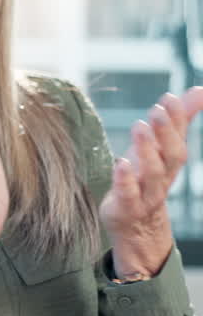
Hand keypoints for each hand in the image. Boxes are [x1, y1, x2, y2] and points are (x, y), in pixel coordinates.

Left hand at [101, 87, 202, 278]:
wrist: (136, 225)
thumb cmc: (145, 177)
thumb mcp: (159, 148)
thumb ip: (179, 120)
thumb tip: (200, 90)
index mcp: (169, 161)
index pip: (178, 139)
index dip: (177, 119)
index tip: (170, 98)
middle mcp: (162, 177)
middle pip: (170, 156)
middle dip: (166, 132)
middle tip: (157, 110)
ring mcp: (145, 193)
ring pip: (152, 174)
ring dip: (147, 151)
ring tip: (139, 127)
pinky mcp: (125, 206)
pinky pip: (128, 194)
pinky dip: (125, 180)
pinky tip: (121, 163)